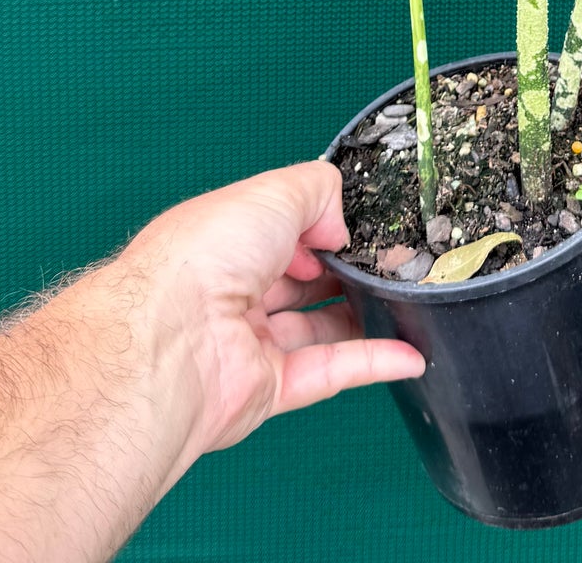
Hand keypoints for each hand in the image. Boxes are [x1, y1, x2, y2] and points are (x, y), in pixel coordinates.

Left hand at [113, 161, 424, 456]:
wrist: (171, 342)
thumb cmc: (204, 258)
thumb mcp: (271, 193)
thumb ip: (318, 192)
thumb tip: (340, 226)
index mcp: (224, 240)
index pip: (278, 230)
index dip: (318, 226)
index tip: (354, 225)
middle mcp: (232, 290)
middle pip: (299, 281)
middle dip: (343, 271)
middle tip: (390, 262)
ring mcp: (249, 342)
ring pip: (316, 328)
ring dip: (362, 316)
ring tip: (406, 300)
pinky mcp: (266, 389)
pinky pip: (327, 373)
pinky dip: (371, 363)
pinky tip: (410, 352)